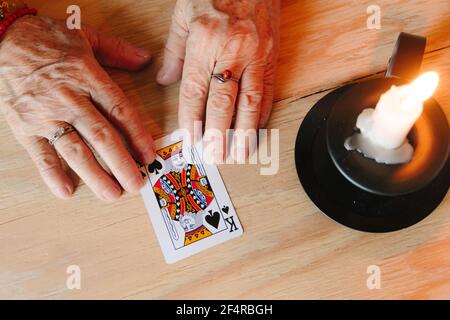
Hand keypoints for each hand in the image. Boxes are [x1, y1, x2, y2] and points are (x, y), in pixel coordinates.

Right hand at [0, 15, 155, 200]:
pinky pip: (39, 153)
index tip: (149, 155)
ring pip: (74, 149)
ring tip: (111, 193)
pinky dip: (52, 174)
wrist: (1, 37)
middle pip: (101, 136)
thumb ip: (118, 50)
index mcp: (87, 76)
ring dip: (95, 174)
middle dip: (121, 163)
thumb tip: (145, 60)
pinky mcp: (24, 125)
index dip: (137, 135)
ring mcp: (45, 114)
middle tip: (136, 183)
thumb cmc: (46, 38)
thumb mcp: (86, 36)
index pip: (119, 110)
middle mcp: (68, 98)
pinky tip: (66, 191)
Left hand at [157, 0, 279, 161]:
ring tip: (240, 154)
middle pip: (224, 101)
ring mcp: (256, 54)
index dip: (192, 119)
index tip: (190, 141)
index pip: (196, 90)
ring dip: (244, 131)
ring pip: (250, 100)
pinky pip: (268, 90)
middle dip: (219, 133)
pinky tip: (257, 130)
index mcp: (206, 40)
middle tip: (215, 157)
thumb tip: (164, 80)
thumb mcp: (184, 13)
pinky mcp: (272, 56)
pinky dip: (263, 113)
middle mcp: (233, 50)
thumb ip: (174, 50)